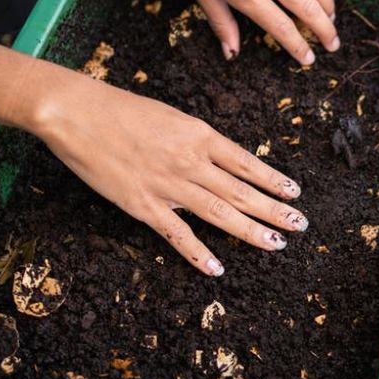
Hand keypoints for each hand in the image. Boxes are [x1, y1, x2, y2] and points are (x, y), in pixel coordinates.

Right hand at [29, 67, 306, 275]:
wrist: (77, 113)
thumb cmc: (121, 109)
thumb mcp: (170, 117)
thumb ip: (196, 139)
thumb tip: (221, 157)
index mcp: (199, 135)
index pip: (247, 163)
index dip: (273, 180)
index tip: (294, 192)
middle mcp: (191, 162)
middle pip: (241, 192)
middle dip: (274, 209)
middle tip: (301, 224)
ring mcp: (169, 186)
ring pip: (219, 214)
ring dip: (251, 231)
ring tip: (277, 243)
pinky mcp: (143, 206)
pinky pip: (178, 235)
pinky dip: (199, 254)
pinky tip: (218, 269)